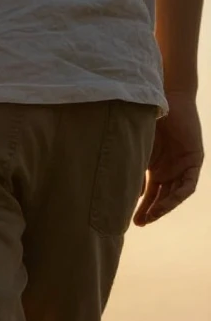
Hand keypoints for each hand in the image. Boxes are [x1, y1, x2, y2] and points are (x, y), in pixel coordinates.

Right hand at [135, 93, 202, 226]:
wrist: (164, 97)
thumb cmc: (145, 117)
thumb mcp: (136, 147)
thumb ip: (133, 167)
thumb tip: (126, 192)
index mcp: (154, 166)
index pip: (148, 192)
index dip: (140, 206)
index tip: (129, 219)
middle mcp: (169, 169)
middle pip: (161, 197)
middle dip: (151, 211)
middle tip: (139, 223)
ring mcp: (182, 166)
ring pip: (174, 194)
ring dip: (164, 207)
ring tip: (151, 216)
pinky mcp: (194, 161)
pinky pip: (188, 184)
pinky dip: (178, 194)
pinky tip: (168, 203)